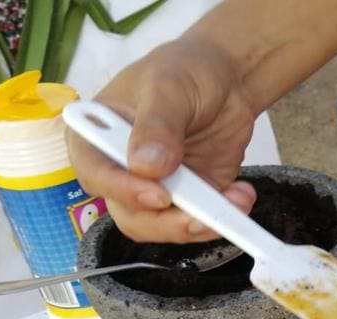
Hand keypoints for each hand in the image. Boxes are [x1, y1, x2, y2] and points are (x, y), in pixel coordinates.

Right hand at [66, 38, 257, 243]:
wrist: (227, 81)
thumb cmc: (186, 72)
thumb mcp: (169, 87)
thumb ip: (157, 124)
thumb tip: (147, 166)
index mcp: (97, 137)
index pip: (95, 174)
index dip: (122, 191)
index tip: (158, 195)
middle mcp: (121, 170)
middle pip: (131, 215)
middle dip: (169, 222)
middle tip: (204, 214)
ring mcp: (155, 189)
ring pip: (165, 227)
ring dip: (202, 223)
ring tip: (236, 198)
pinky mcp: (189, 200)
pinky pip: (199, 223)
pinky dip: (222, 218)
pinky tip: (241, 195)